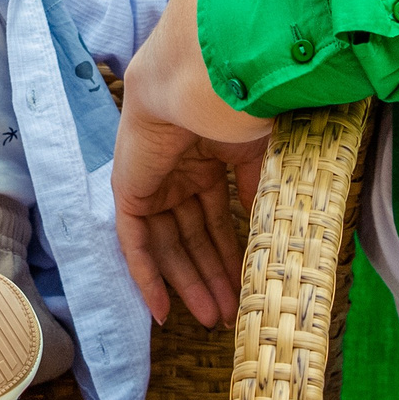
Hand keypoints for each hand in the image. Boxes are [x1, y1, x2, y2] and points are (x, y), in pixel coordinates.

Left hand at [113, 96, 265, 326]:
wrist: (198, 81)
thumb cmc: (232, 105)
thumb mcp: (256, 156)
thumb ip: (257, 192)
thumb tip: (269, 228)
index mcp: (205, 161)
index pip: (214, 219)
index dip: (228, 255)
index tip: (247, 287)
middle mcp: (175, 175)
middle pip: (190, 238)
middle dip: (210, 277)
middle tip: (228, 315)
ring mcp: (150, 185)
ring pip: (168, 246)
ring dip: (188, 283)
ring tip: (212, 318)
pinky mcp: (128, 193)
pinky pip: (135, 243)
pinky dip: (147, 277)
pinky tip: (163, 310)